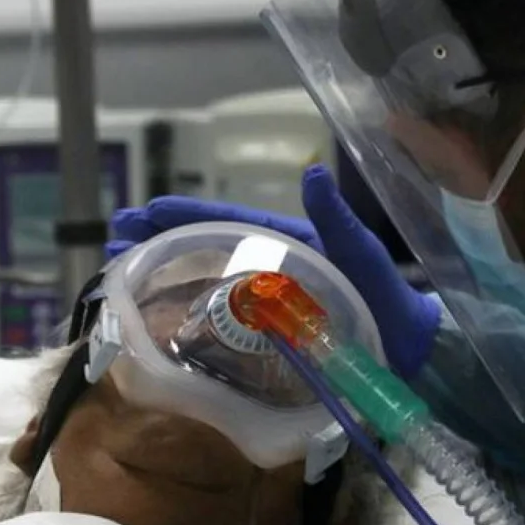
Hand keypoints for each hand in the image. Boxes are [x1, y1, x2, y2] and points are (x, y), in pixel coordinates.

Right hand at [108, 165, 440, 379]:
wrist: (409, 351)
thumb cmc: (388, 299)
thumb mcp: (361, 255)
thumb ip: (337, 220)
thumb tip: (312, 173)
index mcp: (289, 243)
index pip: (229, 223)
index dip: (187, 216)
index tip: (146, 210)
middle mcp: (271, 269)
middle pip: (207, 249)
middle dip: (161, 241)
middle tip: (115, 240)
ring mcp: (267, 303)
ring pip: (206, 282)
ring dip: (164, 275)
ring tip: (119, 273)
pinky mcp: (266, 336)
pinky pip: (218, 320)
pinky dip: (185, 314)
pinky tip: (155, 320)